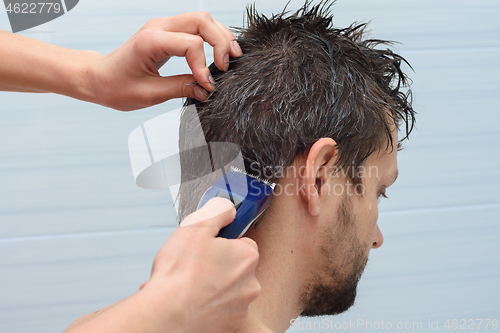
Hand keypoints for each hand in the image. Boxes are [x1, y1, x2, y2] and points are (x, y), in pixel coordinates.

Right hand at [64, 197, 259, 332]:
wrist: (165, 315)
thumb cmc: (178, 275)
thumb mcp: (196, 226)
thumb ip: (218, 211)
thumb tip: (228, 209)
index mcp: (247, 257)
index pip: (242, 243)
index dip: (222, 242)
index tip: (207, 247)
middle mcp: (250, 284)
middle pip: (235, 267)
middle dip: (217, 264)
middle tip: (195, 265)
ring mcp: (240, 307)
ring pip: (227, 289)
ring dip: (212, 285)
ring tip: (189, 283)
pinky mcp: (229, 325)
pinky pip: (220, 309)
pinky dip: (208, 305)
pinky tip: (190, 299)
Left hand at [86, 12, 242, 110]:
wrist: (99, 78)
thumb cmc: (116, 86)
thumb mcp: (149, 94)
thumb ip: (180, 89)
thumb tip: (206, 90)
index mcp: (150, 41)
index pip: (191, 44)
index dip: (203, 65)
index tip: (207, 85)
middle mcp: (158, 27)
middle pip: (201, 20)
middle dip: (221, 41)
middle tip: (228, 65)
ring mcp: (163, 27)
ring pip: (202, 19)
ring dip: (219, 36)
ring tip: (231, 57)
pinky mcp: (167, 33)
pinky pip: (195, 27)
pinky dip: (211, 38)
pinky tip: (218, 53)